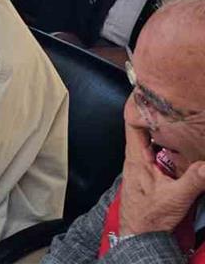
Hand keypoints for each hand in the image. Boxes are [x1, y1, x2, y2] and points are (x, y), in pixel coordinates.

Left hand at [118, 109, 204, 236]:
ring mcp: (143, 163)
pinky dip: (170, 145)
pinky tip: (184, 144)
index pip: (132, 122)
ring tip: (181, 118)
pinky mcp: (151, 172)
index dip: (139, 105)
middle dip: (159, 114)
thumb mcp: (175, 197)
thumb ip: (194, 179)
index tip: (151, 92)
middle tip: (175, 101)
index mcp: (136, 156)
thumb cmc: (149, 217)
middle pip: (145, 127)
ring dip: (166, 129)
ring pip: (153, 139)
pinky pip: (159, 151)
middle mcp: (137, 156)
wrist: (141, 235)